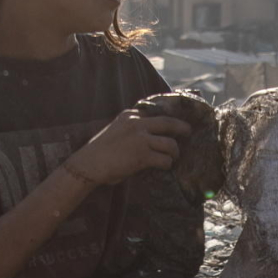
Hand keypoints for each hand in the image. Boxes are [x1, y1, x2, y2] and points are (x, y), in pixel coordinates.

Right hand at [63, 110, 185, 186]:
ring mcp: (141, 139)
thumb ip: (132, 129)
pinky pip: (164, 159)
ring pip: (170, 144)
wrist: (88, 164)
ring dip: (175, 152)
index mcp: (129, 115)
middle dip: (182, 128)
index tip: (177, 120)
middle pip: (168, 123)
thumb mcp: (116, 130)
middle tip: (188, 132)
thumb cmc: (100, 151)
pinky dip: (167, 164)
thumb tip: (151, 135)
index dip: (169, 116)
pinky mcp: (142, 155)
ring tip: (173, 157)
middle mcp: (137, 123)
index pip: (155, 111)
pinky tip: (164, 167)